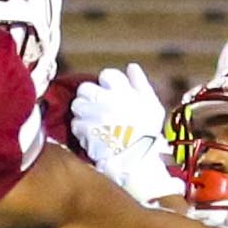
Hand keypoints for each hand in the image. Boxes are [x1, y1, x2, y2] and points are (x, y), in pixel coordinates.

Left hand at [69, 64, 179, 202]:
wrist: (136, 161)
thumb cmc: (147, 134)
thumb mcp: (152, 106)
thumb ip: (141, 84)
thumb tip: (131, 66)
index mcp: (124, 91)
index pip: (107, 75)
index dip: (106, 84)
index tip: (108, 94)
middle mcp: (107, 98)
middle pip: (86, 88)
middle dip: (89, 97)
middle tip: (95, 108)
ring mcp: (94, 113)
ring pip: (77, 104)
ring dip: (82, 113)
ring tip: (91, 122)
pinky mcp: (84, 129)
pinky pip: (75, 123)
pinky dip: (80, 130)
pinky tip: (89, 136)